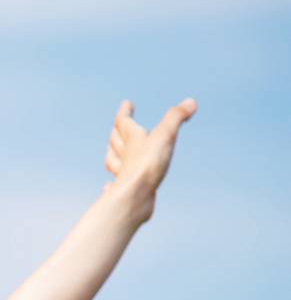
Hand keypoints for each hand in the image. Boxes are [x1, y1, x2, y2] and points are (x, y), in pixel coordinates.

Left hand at [103, 96, 197, 221]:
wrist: (134, 197)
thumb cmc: (147, 164)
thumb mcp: (165, 135)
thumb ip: (176, 117)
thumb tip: (191, 102)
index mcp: (131, 139)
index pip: (123, 121)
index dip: (125, 112)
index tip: (127, 104)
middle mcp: (124, 156)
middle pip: (116, 141)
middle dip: (117, 133)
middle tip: (117, 128)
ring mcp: (122, 175)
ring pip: (113, 162)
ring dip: (112, 156)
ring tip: (112, 154)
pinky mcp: (124, 192)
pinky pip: (115, 186)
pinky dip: (111, 183)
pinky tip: (109, 186)